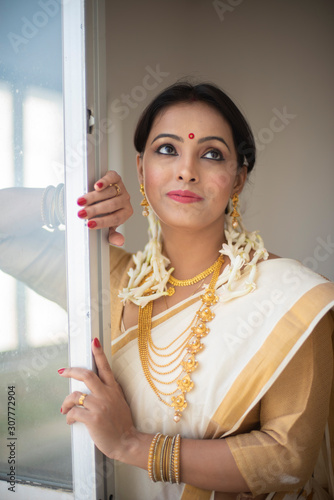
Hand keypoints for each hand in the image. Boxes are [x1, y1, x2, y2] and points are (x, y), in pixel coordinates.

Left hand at [59, 338, 137, 459]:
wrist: (127, 442)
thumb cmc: (122, 424)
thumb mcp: (120, 402)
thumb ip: (110, 391)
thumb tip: (99, 385)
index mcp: (113, 389)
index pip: (105, 367)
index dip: (99, 353)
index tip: (94, 341)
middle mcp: (106, 395)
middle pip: (87, 375)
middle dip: (72, 371)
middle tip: (63, 372)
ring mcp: (99, 406)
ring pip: (75, 395)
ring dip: (66, 402)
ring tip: (65, 408)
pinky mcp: (92, 418)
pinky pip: (73, 412)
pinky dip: (69, 416)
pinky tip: (70, 420)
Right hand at [77, 171, 132, 245]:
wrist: (104, 197)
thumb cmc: (106, 213)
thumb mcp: (109, 226)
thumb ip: (112, 235)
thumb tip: (120, 242)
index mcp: (125, 213)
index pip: (115, 219)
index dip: (102, 222)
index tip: (89, 225)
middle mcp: (125, 200)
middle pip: (111, 205)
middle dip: (95, 210)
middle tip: (81, 214)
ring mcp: (121, 188)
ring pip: (108, 193)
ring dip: (93, 197)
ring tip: (80, 202)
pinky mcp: (116, 178)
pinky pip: (112, 178)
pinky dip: (105, 181)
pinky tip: (96, 186)